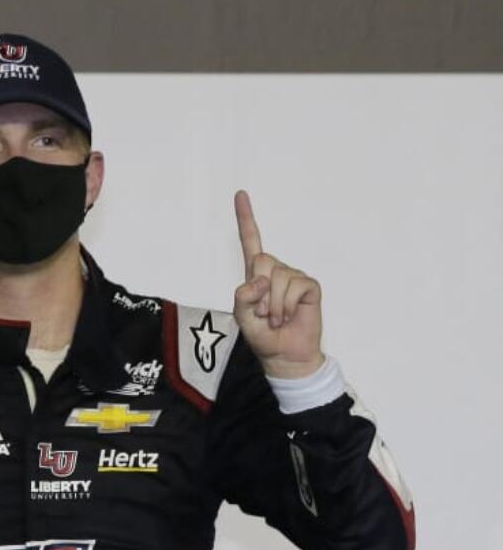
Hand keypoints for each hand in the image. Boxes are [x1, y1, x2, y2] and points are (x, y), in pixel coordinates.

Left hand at [232, 189, 324, 377]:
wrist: (284, 355)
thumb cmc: (262, 336)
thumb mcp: (242, 317)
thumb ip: (242, 297)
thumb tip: (259, 280)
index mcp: (255, 274)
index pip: (250, 242)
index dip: (245, 218)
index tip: (240, 194)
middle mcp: (275, 271)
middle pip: (261, 260)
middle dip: (259, 291)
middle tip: (263, 313)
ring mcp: (293, 277)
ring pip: (278, 277)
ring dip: (273, 304)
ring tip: (276, 318)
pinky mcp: (309, 286)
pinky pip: (295, 286)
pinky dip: (287, 305)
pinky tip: (288, 316)